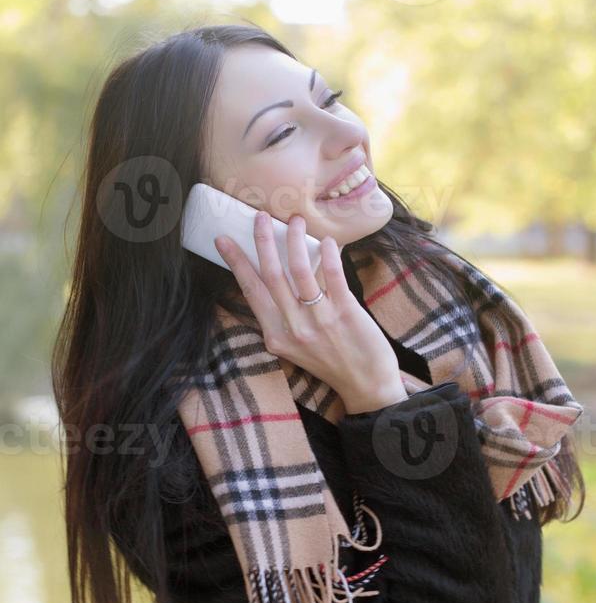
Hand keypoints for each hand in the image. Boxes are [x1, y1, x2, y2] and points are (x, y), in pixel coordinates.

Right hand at [214, 212, 405, 413]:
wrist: (365, 385)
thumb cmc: (331, 363)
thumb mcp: (295, 347)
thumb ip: (284, 318)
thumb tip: (277, 275)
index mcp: (275, 335)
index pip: (251, 291)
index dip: (236, 263)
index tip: (223, 240)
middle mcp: (294, 328)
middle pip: (271, 275)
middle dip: (262, 241)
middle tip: (259, 217)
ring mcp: (320, 320)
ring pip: (300, 271)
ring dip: (295, 240)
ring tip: (295, 221)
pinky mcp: (346, 313)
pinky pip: (333, 276)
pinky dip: (329, 255)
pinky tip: (328, 241)